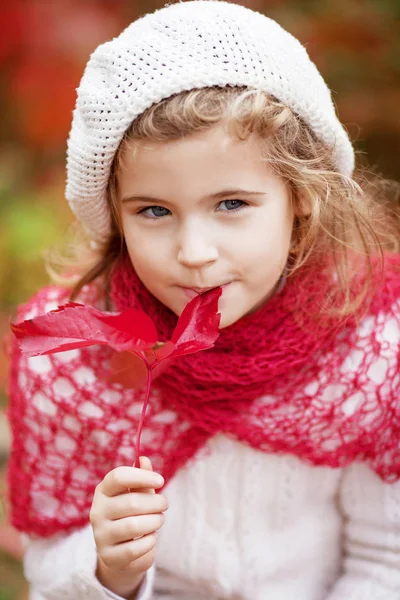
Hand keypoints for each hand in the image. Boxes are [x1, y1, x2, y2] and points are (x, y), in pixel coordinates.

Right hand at [90, 456, 166, 598]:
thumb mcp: (137, 494)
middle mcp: (97, 511)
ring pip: (134, 526)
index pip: (118, 477)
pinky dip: (150, 541)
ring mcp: (100, 535)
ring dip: (155, 521)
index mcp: (103, 491)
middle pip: (131, 502)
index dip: (142, 476)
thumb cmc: (132, 515)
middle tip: (165, 504)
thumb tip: (143, 459)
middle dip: (155, 502)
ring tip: (160, 519)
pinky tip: (151, 537)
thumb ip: (141, 478)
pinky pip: (135, 548)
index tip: (161, 481)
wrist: (123, 552)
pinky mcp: (108, 557)